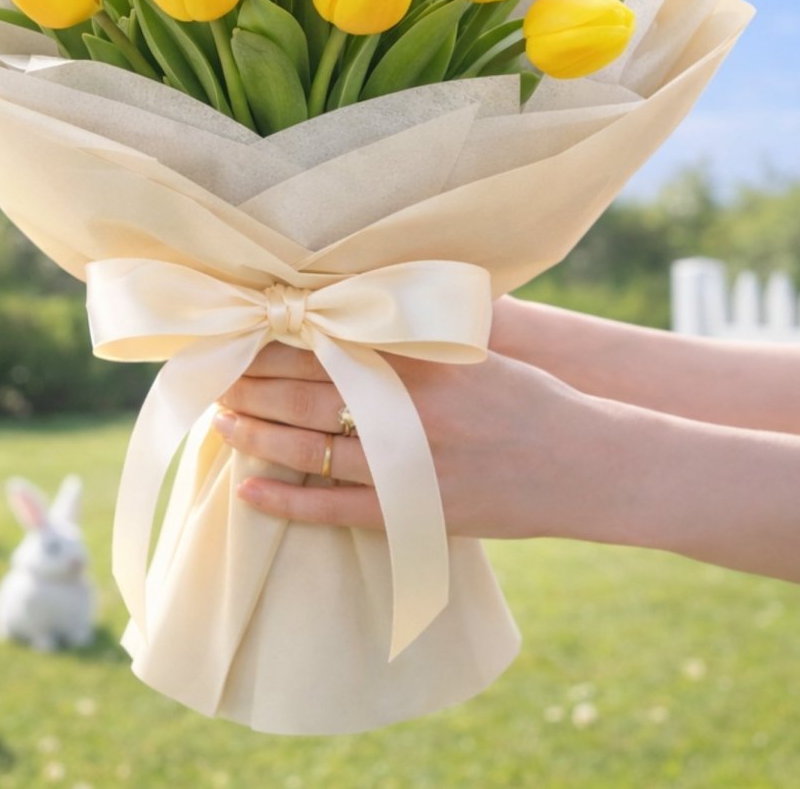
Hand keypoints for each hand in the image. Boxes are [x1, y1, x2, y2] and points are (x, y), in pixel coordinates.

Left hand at [214, 342, 613, 539]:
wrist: (587, 465)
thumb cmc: (531, 396)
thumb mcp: (479, 344)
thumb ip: (418, 322)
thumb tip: (361, 285)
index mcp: (424, 361)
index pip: (330, 342)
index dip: (277, 337)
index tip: (240, 328)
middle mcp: (410, 410)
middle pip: (308, 392)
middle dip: (253, 381)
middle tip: (213, 371)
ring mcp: (410, 466)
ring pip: (310, 448)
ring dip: (257, 434)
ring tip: (220, 421)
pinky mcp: (414, 514)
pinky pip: (333, 510)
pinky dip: (286, 501)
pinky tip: (247, 490)